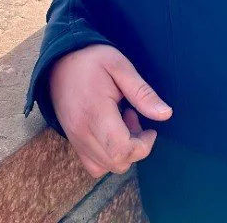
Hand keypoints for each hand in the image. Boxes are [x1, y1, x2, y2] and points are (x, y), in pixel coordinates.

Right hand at [49, 43, 172, 177]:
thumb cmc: (92, 59)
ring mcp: (75, 139)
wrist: (59, 60)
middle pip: (117, 163)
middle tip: (135, 117)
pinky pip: (93, 165)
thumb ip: (142, 93)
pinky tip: (111, 132)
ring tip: (123, 121)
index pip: (121, 150)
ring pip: (106, 167)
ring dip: (122, 151)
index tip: (150, 127)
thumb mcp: (120, 66)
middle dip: (136, 147)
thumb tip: (166, 114)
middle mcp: (82, 132)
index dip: (143, 145)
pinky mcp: (73, 141)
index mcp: (95, 113)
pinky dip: (108, 156)